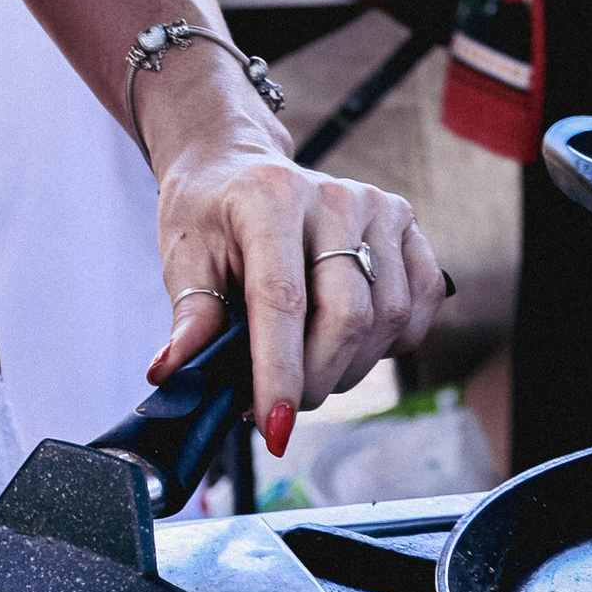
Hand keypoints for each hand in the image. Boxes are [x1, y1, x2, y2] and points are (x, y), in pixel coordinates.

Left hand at [146, 124, 447, 458]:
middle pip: (346, 317)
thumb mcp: (184, 256)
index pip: (283, 299)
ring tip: (307, 368)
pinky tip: (352, 343)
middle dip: (313, 381)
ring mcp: (378, 207)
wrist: (237, 164)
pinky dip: (390, 343)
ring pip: (386, 320)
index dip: (280, 371)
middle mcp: (335, 198)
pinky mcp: (406, 223)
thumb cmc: (208, 213)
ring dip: (348, 369)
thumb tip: (173, 373)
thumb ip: (191, 316)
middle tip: (278, 405)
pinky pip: (419, 305)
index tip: (271, 427)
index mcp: (271, 200)